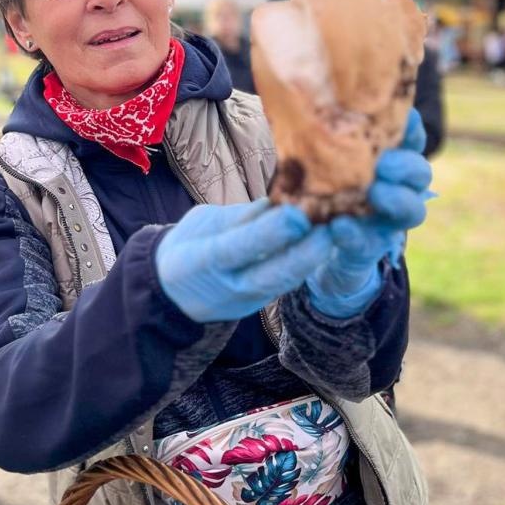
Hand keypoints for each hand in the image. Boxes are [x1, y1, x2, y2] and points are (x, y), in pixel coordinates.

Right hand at [155, 199, 331, 322]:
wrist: (170, 291)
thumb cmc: (188, 245)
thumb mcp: (204, 223)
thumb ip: (240, 217)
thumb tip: (277, 200)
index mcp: (203, 261)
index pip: (239, 247)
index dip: (269, 233)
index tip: (299, 214)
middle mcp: (226, 285)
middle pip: (270, 273)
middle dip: (304, 253)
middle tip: (331, 228)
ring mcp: (244, 300)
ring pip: (282, 282)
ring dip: (311, 260)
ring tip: (334, 233)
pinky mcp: (257, 304)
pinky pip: (283, 284)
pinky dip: (303, 266)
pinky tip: (323, 247)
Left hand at [306, 108, 432, 317]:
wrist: (309, 240)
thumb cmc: (319, 185)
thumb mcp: (321, 157)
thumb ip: (327, 137)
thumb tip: (309, 100)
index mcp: (390, 160)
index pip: (410, 139)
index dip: (411, 129)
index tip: (404, 118)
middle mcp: (398, 188)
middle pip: (419, 173)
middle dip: (407, 166)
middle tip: (386, 163)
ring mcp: (388, 221)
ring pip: (412, 210)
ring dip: (396, 199)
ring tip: (375, 193)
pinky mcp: (370, 248)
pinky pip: (370, 242)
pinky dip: (356, 234)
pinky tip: (340, 227)